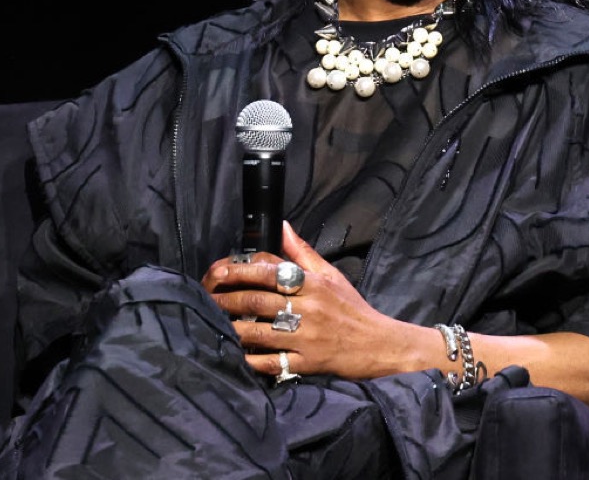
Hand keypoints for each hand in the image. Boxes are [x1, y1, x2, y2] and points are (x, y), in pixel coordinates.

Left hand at [201, 221, 418, 380]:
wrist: (379, 344)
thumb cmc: (352, 308)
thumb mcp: (331, 274)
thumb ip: (302, 251)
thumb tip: (282, 225)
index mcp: (313, 283)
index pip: (270, 271)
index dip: (241, 270)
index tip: (219, 271)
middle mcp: (309, 308)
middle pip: (258, 301)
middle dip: (227, 299)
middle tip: (208, 298)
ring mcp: (307, 337)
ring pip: (260, 332)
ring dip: (232, 328)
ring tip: (213, 323)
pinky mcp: (308, 363)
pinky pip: (273, 362)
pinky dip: (251, 360)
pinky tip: (235, 356)